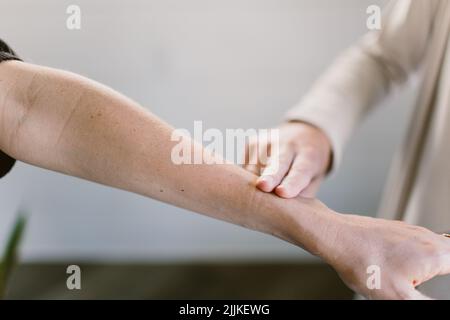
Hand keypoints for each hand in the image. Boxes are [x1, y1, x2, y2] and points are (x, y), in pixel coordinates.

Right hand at [244, 122, 331, 197]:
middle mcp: (288, 145)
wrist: (302, 136)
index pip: (300, 171)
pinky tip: (248, 184)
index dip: (291, 183)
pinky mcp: (252, 142)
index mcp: (308, 156)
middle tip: (263, 186)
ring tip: (251, 198)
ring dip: (251, 183)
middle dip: (270, 175)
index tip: (282, 193)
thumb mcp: (314, 180)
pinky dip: (244, 178)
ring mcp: (268, 141)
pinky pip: (244, 165)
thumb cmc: (308, 167)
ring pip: (256, 165)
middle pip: (278, 162)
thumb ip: (301, 196)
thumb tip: (284, 214)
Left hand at [324, 213, 449, 299]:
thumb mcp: (399, 297)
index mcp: (435, 254)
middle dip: (442, 268)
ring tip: (409, 277)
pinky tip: (398, 265)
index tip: (421, 285)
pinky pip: (415, 243)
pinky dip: (415, 255)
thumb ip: (424, 304)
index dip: (449, 279)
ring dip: (432, 263)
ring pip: (433, 247)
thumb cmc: (363, 263)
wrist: (337, 236)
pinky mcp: (395, 229)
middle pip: (448, 255)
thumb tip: (435, 304)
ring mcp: (410, 231)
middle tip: (415, 285)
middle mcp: (426, 238)